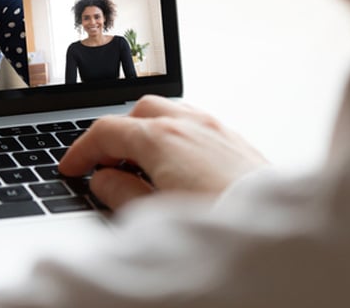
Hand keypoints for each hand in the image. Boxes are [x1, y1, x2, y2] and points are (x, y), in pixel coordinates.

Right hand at [59, 95, 266, 208]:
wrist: (278, 237)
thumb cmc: (219, 224)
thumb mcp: (152, 215)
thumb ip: (120, 193)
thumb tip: (104, 180)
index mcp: (160, 138)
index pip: (106, 131)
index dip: (82, 150)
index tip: (71, 168)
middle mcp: (189, 125)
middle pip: (139, 112)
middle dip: (117, 134)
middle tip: (105, 164)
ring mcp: (217, 130)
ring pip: (171, 113)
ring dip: (148, 132)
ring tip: (140, 164)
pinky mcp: (238, 143)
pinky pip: (197, 125)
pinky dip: (176, 137)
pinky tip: (176, 165)